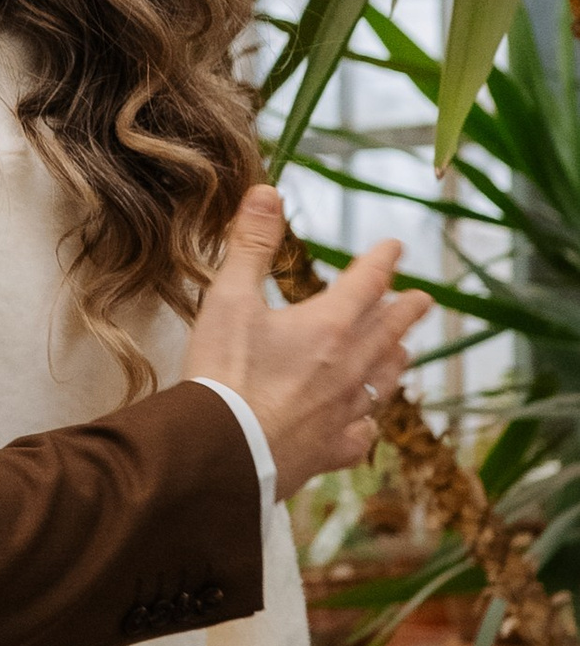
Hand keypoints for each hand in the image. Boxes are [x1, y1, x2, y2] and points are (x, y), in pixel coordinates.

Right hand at [185, 185, 427, 493]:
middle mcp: (350, 368)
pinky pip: (362, 433)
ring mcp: (345, 412)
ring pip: (385, 381)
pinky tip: (364, 424)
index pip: (368, 282)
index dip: (383, 260)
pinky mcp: (331, 449)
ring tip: (403, 353)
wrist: (221, 454)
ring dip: (396, 360)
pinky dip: (367, 423)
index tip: (396, 247)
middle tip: (424, 299)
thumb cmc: (224, 373)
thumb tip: (268, 192)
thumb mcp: (229, 299)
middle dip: (407, 311)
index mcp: (329, 326)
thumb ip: (251, 245)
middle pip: (390, 331)